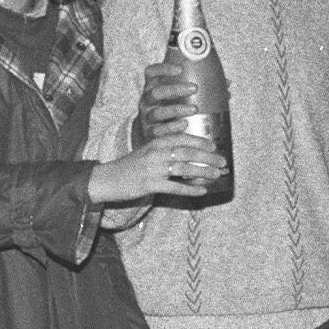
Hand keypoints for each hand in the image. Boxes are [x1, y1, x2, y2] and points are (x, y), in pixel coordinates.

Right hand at [88, 133, 224, 203]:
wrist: (106, 179)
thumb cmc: (130, 166)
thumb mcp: (146, 152)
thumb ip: (164, 149)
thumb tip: (190, 152)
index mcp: (155, 142)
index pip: (182, 138)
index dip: (199, 141)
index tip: (213, 146)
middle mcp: (155, 153)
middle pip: (187, 152)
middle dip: (208, 157)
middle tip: (223, 162)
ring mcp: (153, 169)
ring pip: (184, 169)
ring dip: (203, 172)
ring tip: (217, 175)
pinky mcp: (150, 185)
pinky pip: (175, 188)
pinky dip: (190, 189)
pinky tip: (202, 191)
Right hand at [135, 62, 198, 141]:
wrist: (152, 134)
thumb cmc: (169, 110)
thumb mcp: (176, 97)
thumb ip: (197, 89)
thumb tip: (226, 84)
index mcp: (153, 88)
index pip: (151, 73)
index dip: (162, 69)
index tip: (180, 69)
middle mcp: (147, 101)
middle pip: (155, 92)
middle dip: (175, 89)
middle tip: (194, 88)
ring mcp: (147, 118)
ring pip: (158, 113)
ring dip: (177, 109)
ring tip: (195, 108)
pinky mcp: (150, 133)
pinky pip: (159, 131)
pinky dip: (172, 127)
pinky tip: (184, 124)